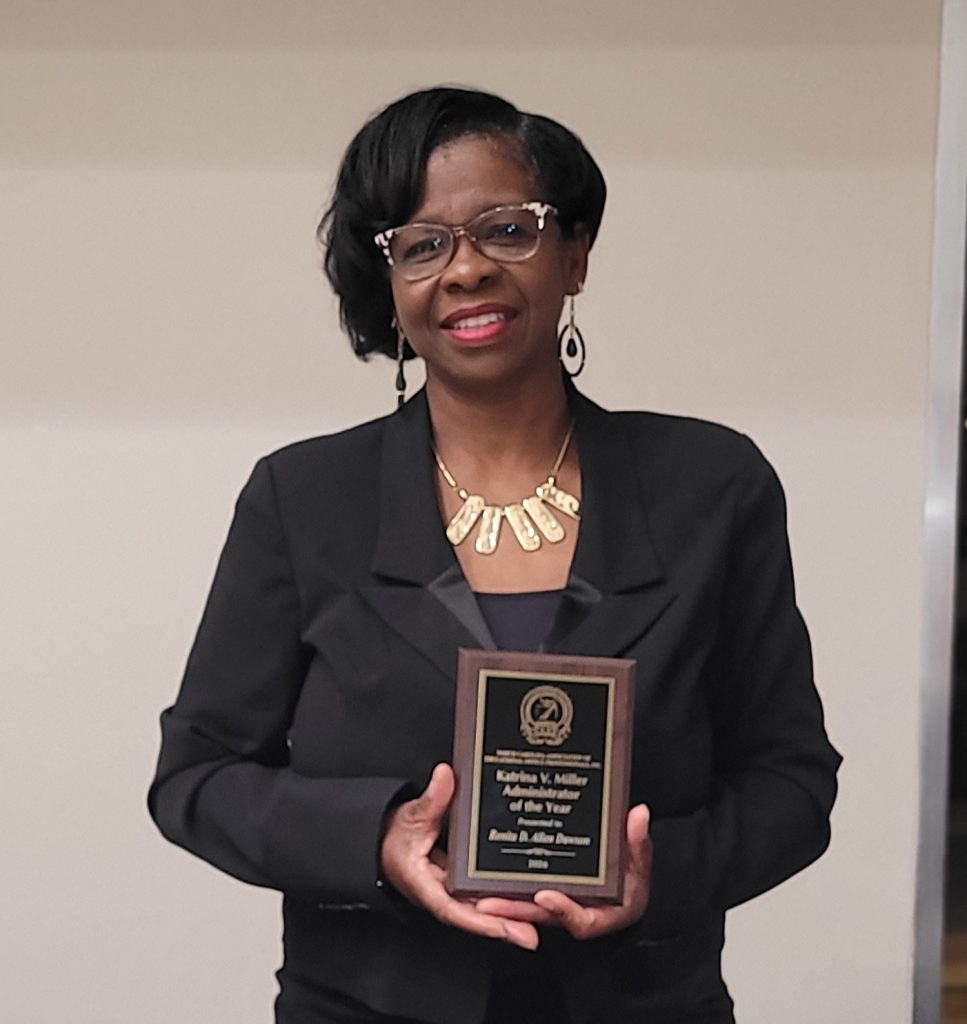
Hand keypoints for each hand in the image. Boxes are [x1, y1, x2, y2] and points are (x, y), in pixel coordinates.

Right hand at [379, 763, 539, 949]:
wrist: (384, 839)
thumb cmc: (394, 834)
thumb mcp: (412, 816)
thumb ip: (431, 800)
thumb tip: (445, 776)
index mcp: (424, 885)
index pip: (452, 908)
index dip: (478, 921)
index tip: (502, 927)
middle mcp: (439, 893)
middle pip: (472, 916)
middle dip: (501, 926)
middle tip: (530, 934)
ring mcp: (450, 890)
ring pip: (478, 909)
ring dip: (504, 918)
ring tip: (534, 925)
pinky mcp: (457, 883)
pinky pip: (479, 896)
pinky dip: (498, 901)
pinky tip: (521, 901)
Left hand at [476, 804, 651, 940]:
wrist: (626, 884)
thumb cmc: (633, 878)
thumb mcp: (641, 862)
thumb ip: (639, 842)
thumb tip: (639, 814)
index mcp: (603, 911)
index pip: (582, 920)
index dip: (563, 910)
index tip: (544, 896)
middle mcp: (577, 911)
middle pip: (545, 916)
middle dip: (516, 911)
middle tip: (489, 903)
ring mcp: (559, 903)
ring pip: (530, 908)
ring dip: (506, 903)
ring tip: (480, 896)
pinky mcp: (545, 893)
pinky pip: (526, 893)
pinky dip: (509, 887)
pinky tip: (487, 877)